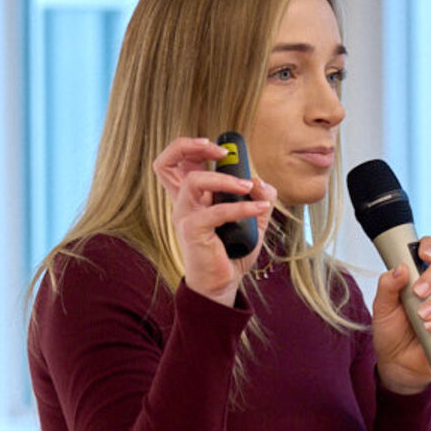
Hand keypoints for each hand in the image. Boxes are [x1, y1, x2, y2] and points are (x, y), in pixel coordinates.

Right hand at [152, 137, 276, 305]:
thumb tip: (262, 183)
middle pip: (167, 162)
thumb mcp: (252, 220)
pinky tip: (260, 210)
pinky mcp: (191, 231)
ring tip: (249, 187)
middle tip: (224, 153)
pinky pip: (215, 211)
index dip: (192, 147)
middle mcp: (182, 202)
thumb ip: (259, 199)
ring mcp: (183, 215)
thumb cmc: (232, 251)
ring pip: (195, 181)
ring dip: (225, 179)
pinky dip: (241, 208)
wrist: (223, 284)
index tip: (220, 149)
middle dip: (192, 147)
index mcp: (192, 196)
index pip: (177, 161)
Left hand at [370, 235, 430, 394]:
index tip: (423, 255)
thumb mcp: (381, 308)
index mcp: (416, 278)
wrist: (396, 364)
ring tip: (422, 316)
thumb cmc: (390, 333)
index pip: (428, 254)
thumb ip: (387, 287)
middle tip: (418, 292)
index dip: (430, 248)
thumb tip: (400, 268)